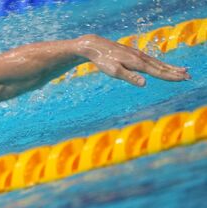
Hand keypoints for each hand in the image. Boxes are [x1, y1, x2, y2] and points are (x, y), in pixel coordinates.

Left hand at [75, 34, 190, 86]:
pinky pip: (151, 60)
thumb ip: (130, 77)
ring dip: (170, 67)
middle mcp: (140, 58)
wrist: (95, 46)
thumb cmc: (104, 61)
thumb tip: (145, 83)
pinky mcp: (133, 54)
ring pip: (157, 62)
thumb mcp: (115, 71)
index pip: (158, 72)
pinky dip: (160, 64)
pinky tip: (162, 66)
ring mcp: (137, 55)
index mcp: (137, 63)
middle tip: (189, 76)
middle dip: (175, 72)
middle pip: (161, 66)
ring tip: (182, 70)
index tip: (183, 79)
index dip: (171, 76)